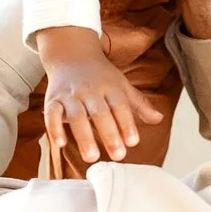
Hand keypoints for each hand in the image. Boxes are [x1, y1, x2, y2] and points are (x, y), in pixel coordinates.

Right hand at [36, 26, 163, 164]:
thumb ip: (139, 105)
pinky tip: (60, 144)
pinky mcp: (53, 100)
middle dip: (109, 134)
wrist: (71, 55)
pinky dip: (54, 128)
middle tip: (118, 155)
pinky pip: (51, 114)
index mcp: (110, 87)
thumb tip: (159, 119)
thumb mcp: (122, 86)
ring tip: (92, 157)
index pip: (120, 106)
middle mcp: (90, 91)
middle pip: (100, 113)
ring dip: (84, 136)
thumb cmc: (100, 75)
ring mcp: (71, 96)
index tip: (133, 142)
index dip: (127, 124)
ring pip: (77, 116)